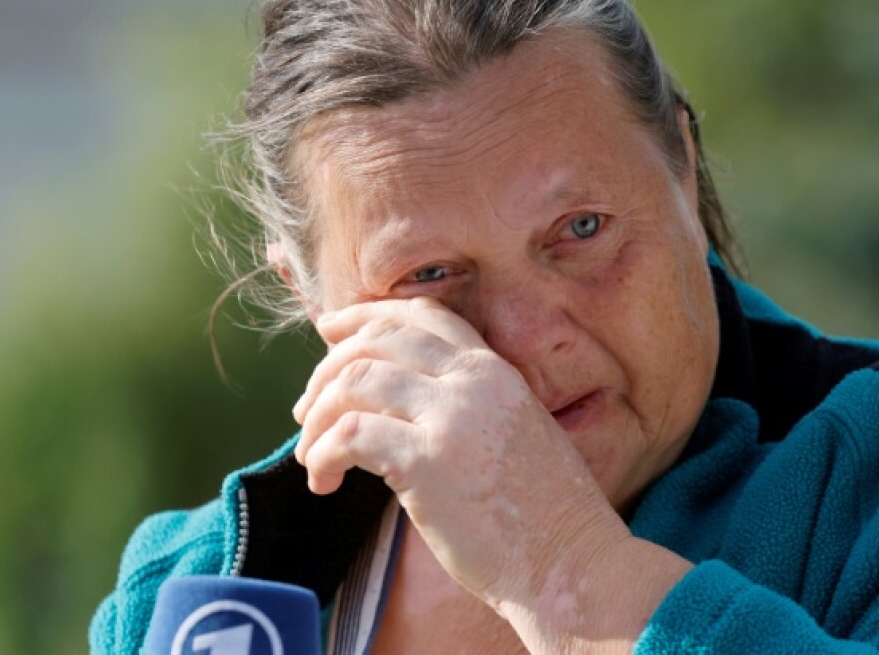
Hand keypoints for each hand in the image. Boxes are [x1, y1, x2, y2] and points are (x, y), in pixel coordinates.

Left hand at [292, 297, 629, 610]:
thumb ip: (471, 405)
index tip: (331, 331)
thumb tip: (406, 408)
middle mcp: (472, 381)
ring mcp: (451, 417)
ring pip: (354, 381)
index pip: (421, 315)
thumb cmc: (544, 515)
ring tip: (311, 455)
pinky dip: (322, 455)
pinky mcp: (427, 462)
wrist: (572, 562)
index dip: (366, 316)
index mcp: (495, 370)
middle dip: (327, 369)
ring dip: (318, 417)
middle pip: (378, 340)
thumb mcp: (516, 432)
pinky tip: (324, 481)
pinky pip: (349, 435)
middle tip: (307, 409)